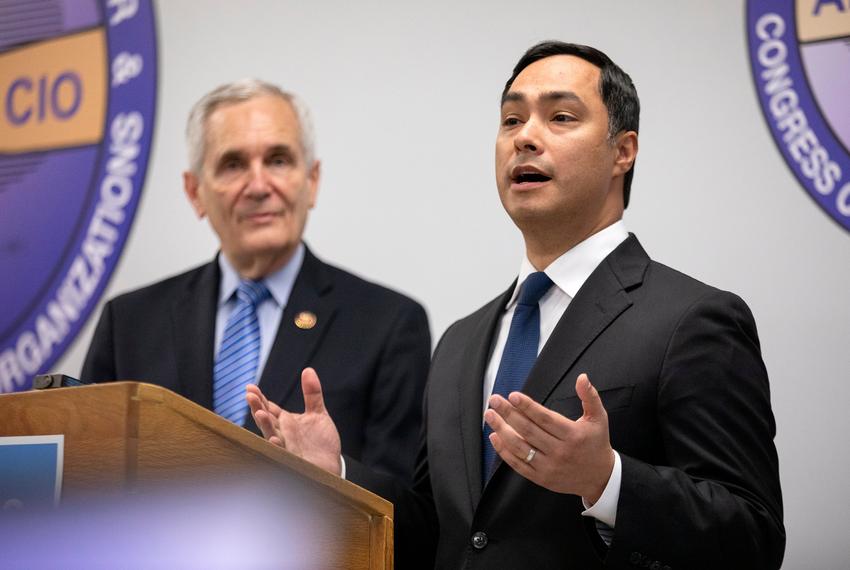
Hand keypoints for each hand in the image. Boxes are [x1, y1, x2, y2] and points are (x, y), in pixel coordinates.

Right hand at [246, 367, 342, 475]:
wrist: (330, 466)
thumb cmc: (320, 442)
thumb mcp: (318, 414)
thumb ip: (312, 393)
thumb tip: (308, 370)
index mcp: (286, 422)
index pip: (269, 408)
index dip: (260, 399)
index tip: (251, 387)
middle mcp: (283, 434)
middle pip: (267, 420)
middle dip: (258, 408)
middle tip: (249, 395)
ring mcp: (287, 448)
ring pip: (271, 435)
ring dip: (265, 425)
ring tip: (259, 413)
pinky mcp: (294, 461)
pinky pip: (283, 454)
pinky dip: (277, 447)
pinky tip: (272, 439)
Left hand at [483, 373, 614, 503]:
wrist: (600, 478)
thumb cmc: (596, 444)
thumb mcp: (599, 419)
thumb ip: (590, 397)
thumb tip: (582, 377)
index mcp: (572, 435)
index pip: (545, 419)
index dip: (527, 407)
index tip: (513, 396)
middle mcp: (559, 451)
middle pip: (528, 431)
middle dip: (508, 414)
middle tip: (494, 400)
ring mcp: (549, 466)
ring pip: (520, 447)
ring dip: (501, 430)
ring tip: (489, 415)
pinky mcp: (541, 478)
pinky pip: (518, 464)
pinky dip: (504, 451)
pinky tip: (495, 437)